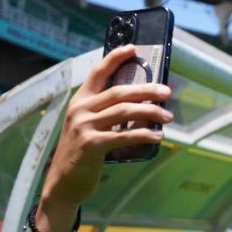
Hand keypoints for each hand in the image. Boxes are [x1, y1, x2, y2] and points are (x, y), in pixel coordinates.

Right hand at [40, 45, 172, 213]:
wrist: (64, 183)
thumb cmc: (82, 155)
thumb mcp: (88, 128)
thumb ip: (106, 115)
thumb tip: (141, 107)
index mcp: (80, 101)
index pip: (98, 72)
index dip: (116, 58)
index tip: (133, 48)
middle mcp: (80, 109)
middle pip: (120, 92)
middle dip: (147, 89)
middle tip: (167, 92)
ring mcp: (84, 126)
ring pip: (125, 111)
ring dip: (151, 111)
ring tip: (168, 116)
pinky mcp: (92, 144)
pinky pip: (124, 135)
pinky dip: (144, 134)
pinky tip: (157, 136)